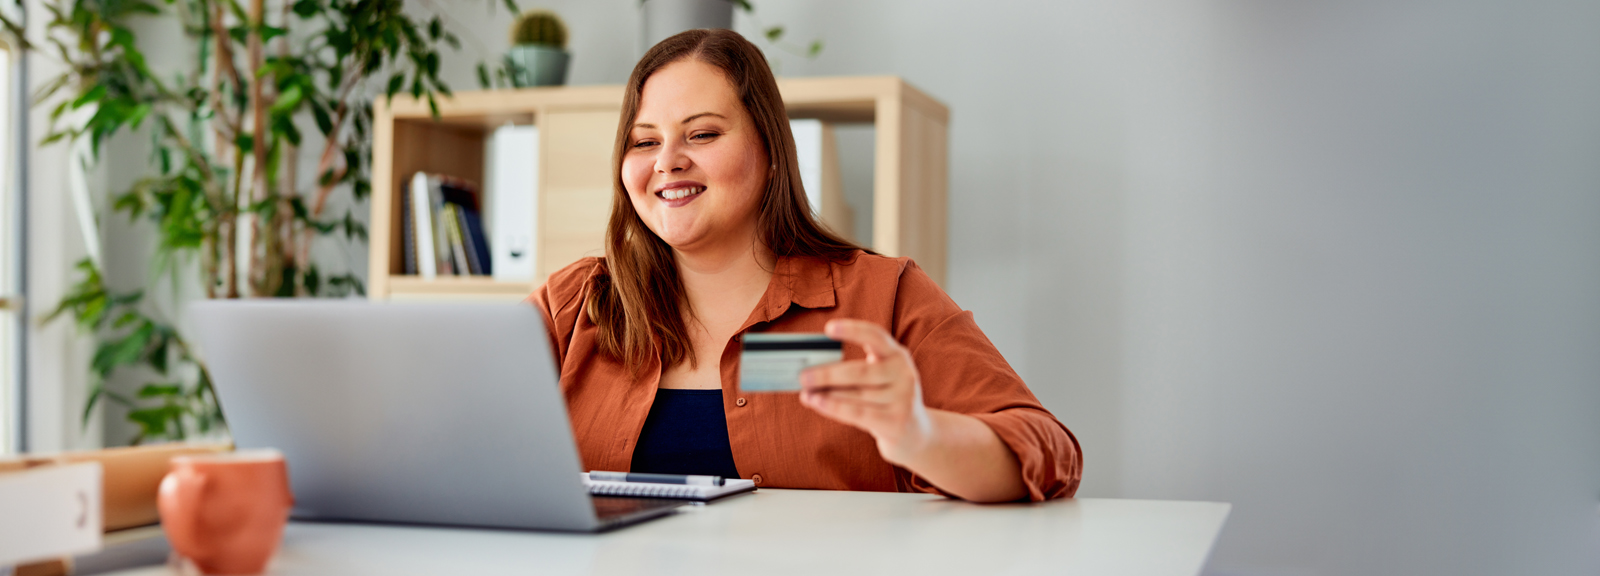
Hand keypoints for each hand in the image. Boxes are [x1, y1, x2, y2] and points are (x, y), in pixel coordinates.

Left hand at [799, 319, 932, 463]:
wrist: (915, 433)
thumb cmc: (886, 399)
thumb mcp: (879, 377)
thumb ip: (855, 370)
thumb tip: (813, 368)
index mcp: (898, 355)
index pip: (876, 336)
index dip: (853, 330)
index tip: (828, 328)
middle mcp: (904, 374)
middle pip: (860, 371)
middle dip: (828, 373)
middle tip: (803, 375)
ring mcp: (903, 399)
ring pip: (856, 395)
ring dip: (826, 394)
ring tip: (805, 393)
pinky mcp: (896, 422)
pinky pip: (858, 413)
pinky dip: (833, 408)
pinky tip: (816, 403)